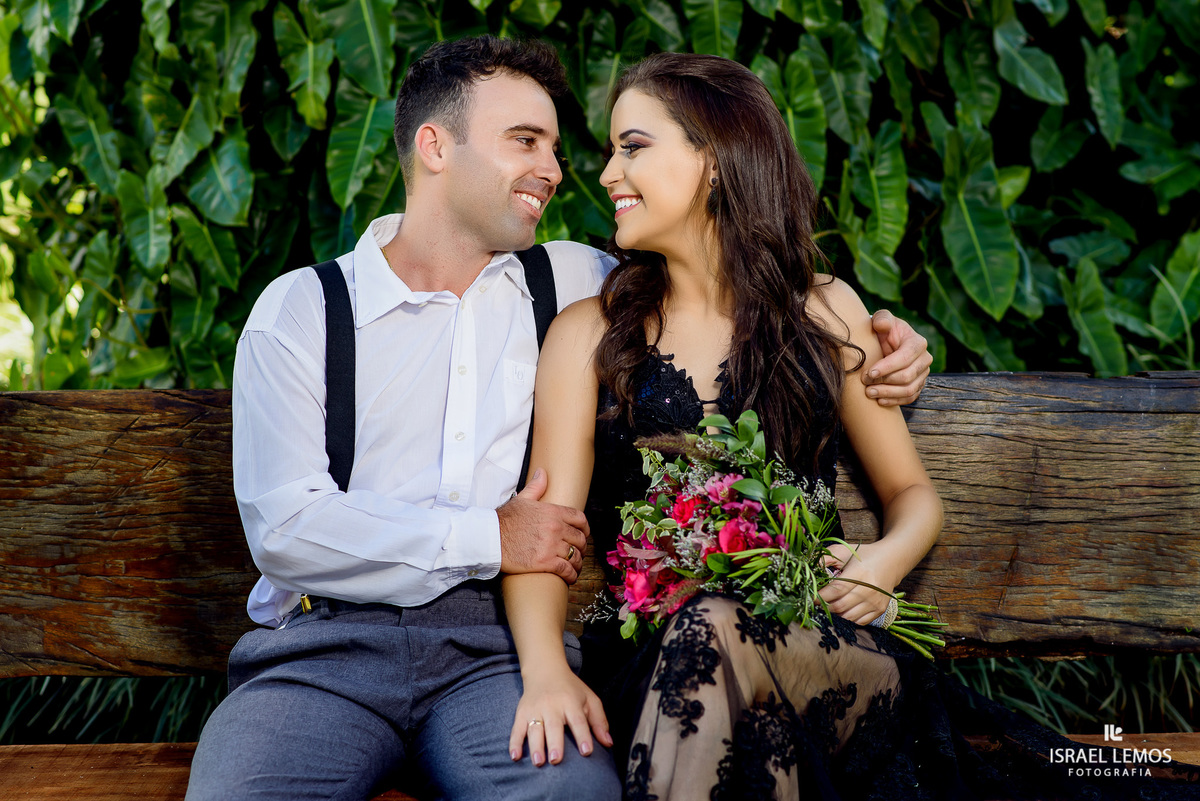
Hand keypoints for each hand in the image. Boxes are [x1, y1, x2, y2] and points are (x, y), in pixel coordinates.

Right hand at [498, 468, 587, 583]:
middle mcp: (555, 528)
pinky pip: (566, 570)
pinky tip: (570, 577)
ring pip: (575, 556)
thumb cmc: (504, 520)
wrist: (490, 539)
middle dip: (581, 547)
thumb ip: (536, 487)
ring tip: (575, 567)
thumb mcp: (521, 499)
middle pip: (580, 539)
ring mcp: (551, 545)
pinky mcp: (545, 562)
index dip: (585, 528)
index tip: (584, 534)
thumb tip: (542, 472)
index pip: (580, 519)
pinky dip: (571, 575)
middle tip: (578, 552)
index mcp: (552, 512)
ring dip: (578, 563)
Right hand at [508, 666, 612, 766]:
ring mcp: (535, 709)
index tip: (587, 752)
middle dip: (555, 743)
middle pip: (554, 726)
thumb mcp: (590, 699)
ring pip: (534, 729)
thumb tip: (608, 743)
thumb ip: (599, 721)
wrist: (544, 670)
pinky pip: (517, 728)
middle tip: (556, 760)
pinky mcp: (522, 712)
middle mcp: (552, 706)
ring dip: (535, 746)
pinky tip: (515, 756)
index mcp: (571, 702)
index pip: (578, 720)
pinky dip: (514, 742)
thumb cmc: (571, 689)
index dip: (583, 736)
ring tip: (538, 762)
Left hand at [818, 543, 895, 625]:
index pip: (836, 590)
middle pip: (840, 606)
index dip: (821, 596)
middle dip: (824, 607)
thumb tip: (809, 569)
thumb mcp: (845, 550)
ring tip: (827, 608)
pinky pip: (858, 622)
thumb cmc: (864, 556)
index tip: (810, 598)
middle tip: (816, 604)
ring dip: (834, 615)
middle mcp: (869, 590)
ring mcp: (876, 602)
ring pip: (848, 617)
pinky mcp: (880, 610)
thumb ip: (826, 558)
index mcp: (859, 573)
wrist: (892, 561)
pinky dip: (847, 620)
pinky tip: (840, 612)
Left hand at [863, 310, 931, 405]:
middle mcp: (925, 359)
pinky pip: (909, 398)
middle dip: (884, 381)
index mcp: (917, 343)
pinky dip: (894, 401)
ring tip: (869, 393)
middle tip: (865, 383)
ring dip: (888, 393)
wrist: (885, 342)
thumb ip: (882, 318)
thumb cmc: (882, 330)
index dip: (887, 367)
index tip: (869, 373)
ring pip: (909, 389)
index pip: (905, 358)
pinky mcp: (918, 385)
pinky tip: (879, 401)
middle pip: (907, 376)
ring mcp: (923, 374)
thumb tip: (882, 325)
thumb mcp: (881, 319)